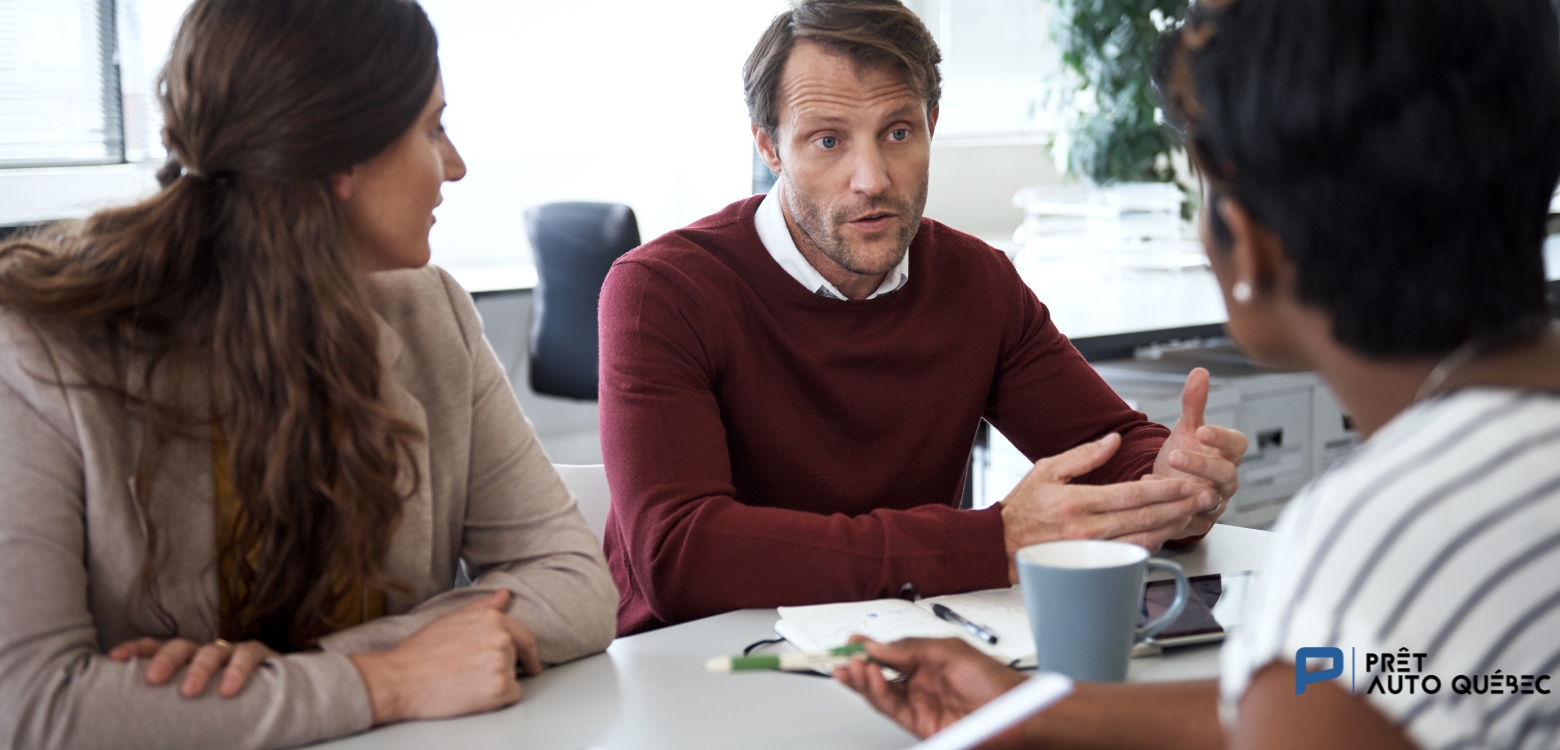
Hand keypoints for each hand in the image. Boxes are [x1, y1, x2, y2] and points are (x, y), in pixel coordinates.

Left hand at [108, 636, 278, 697]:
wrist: (274, 701)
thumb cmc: (222, 709)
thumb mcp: (191, 709)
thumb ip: (169, 713)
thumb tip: (133, 738)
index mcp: (183, 663)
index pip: (154, 648)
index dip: (135, 650)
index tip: (115, 659)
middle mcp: (203, 653)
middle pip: (180, 646)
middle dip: (165, 659)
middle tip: (153, 680)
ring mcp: (231, 652)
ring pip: (212, 651)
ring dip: (199, 669)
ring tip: (190, 692)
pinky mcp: (258, 655)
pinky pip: (247, 656)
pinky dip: (237, 670)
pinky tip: (228, 690)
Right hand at [349, 589, 541, 724]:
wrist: (400, 679)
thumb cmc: (420, 652)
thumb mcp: (451, 619)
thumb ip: (482, 608)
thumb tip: (504, 595)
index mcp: (492, 619)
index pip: (523, 636)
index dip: (527, 652)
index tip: (530, 663)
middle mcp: (502, 638)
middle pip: (516, 659)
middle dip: (501, 668)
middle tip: (474, 675)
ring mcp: (501, 662)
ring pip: (513, 678)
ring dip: (496, 683)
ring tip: (465, 682)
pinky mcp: (499, 687)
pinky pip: (510, 696)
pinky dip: (496, 700)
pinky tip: (472, 695)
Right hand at [834, 637, 1026, 746]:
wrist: (1016, 713)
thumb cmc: (995, 681)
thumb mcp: (949, 650)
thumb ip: (910, 648)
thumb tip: (879, 646)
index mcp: (928, 659)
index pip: (891, 652)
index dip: (869, 647)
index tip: (851, 641)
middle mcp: (921, 681)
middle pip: (880, 673)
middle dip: (858, 664)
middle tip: (842, 656)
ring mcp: (919, 703)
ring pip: (880, 691)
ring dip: (862, 679)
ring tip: (851, 666)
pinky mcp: (919, 723)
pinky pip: (890, 707)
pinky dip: (876, 693)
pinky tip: (869, 678)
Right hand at [1000, 432, 1204, 580]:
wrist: (999, 545)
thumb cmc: (1021, 509)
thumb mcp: (1047, 470)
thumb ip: (1084, 455)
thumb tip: (1113, 440)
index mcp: (1077, 501)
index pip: (1133, 494)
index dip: (1166, 488)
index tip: (1188, 481)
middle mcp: (1087, 528)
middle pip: (1145, 517)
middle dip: (1180, 506)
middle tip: (1204, 496)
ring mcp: (1091, 550)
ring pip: (1143, 538)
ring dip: (1172, 525)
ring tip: (1193, 512)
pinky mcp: (1091, 563)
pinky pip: (1129, 554)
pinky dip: (1153, 543)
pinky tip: (1167, 533)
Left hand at [1149, 368, 1248, 538]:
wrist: (1172, 484)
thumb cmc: (1186, 454)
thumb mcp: (1187, 428)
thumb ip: (1194, 403)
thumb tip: (1199, 373)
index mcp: (1228, 454)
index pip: (1238, 445)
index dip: (1222, 438)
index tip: (1203, 430)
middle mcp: (1225, 480)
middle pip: (1226, 475)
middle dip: (1202, 465)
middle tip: (1176, 456)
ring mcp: (1214, 502)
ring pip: (1211, 501)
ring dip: (1189, 493)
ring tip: (1170, 484)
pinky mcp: (1199, 522)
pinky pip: (1190, 521)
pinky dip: (1173, 513)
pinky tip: (1154, 501)